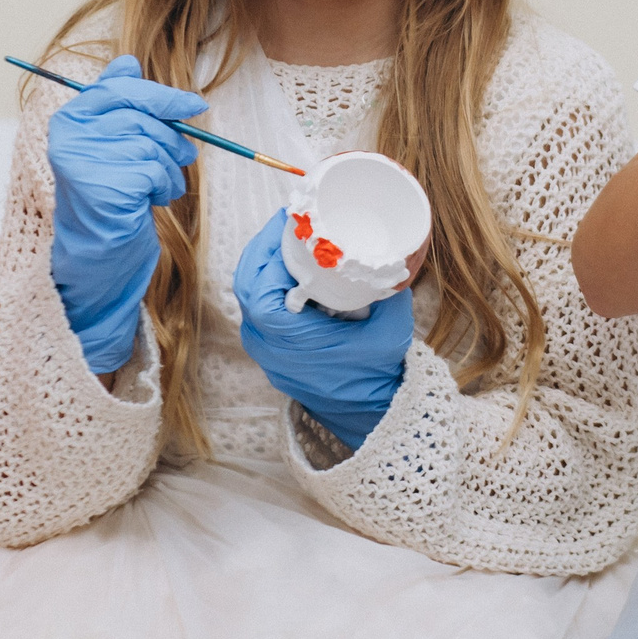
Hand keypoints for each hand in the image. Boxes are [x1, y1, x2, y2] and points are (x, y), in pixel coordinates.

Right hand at [48, 54, 205, 371]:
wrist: (99, 248)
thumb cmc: (113, 191)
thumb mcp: (114, 143)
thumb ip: (119, 103)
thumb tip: (127, 61)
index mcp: (71, 118)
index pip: (119, 90)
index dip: (161, 96)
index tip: (195, 106)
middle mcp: (69, 137)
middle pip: (141, 117)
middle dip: (173, 137)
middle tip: (186, 154)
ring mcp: (83, 162)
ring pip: (151, 145)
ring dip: (167, 169)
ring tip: (159, 185)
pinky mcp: (103, 188)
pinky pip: (153, 172)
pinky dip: (162, 187)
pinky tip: (150, 201)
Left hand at [234, 209, 414, 445]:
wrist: (375, 416)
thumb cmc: (381, 374)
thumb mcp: (390, 326)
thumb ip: (386, 285)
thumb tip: (389, 247)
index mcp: (287, 338)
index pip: (258, 284)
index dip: (268, 249)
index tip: (288, 222)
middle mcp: (267, 347)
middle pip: (247, 285)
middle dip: (264, 249)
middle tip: (286, 223)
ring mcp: (266, 354)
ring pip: (250, 298)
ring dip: (265, 267)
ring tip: (289, 241)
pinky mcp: (272, 356)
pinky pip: (260, 312)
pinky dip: (270, 287)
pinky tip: (292, 271)